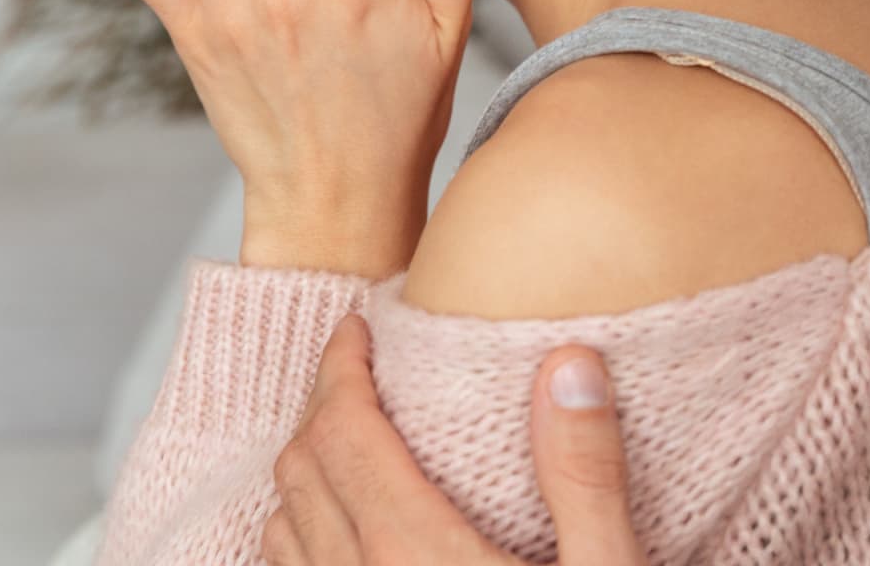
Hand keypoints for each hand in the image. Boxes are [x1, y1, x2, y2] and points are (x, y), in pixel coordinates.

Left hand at [264, 316, 647, 565]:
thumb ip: (587, 476)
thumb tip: (569, 364)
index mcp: (414, 554)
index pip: (342, 430)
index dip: (341, 365)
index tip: (359, 326)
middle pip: (301, 469)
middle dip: (323, 404)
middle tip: (362, 366)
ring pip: (282, 528)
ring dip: (306, 471)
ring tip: (352, 435)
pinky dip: (301, 535)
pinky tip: (349, 527)